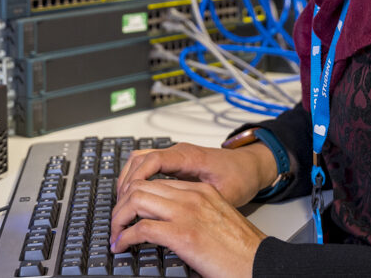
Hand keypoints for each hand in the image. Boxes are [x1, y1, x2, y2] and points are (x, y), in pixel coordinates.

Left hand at [110, 177, 266, 277]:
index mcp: (201, 191)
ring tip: (116, 233)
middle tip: (117, 223)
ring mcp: (187, 213)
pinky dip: (125, 237)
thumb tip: (170, 225)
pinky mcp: (183, 235)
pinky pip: (141, 229)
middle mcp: (192, 196)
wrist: (262, 262)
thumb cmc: (243, 249)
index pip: (156, 182)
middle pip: (141, 186)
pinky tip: (122, 246)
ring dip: (119, 217)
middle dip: (121, 204)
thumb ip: (196, 214)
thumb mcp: (218, 220)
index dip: (135, 195)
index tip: (128, 211)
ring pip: (136, 200)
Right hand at [115, 141, 276, 207]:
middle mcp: (177, 152)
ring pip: (139, 161)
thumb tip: (181, 219)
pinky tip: (134, 199)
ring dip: (128, 182)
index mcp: (188, 156)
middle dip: (126, 184)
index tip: (127, 200)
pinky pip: (146, 166)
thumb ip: (202, 202)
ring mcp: (174, 156)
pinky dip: (136, 180)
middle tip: (120, 210)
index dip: (136, 180)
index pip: (152, 160)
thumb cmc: (241, 177)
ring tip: (122, 207)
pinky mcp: (174, 164)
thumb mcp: (226, 193)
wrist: (250, 166)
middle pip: (139, 160)